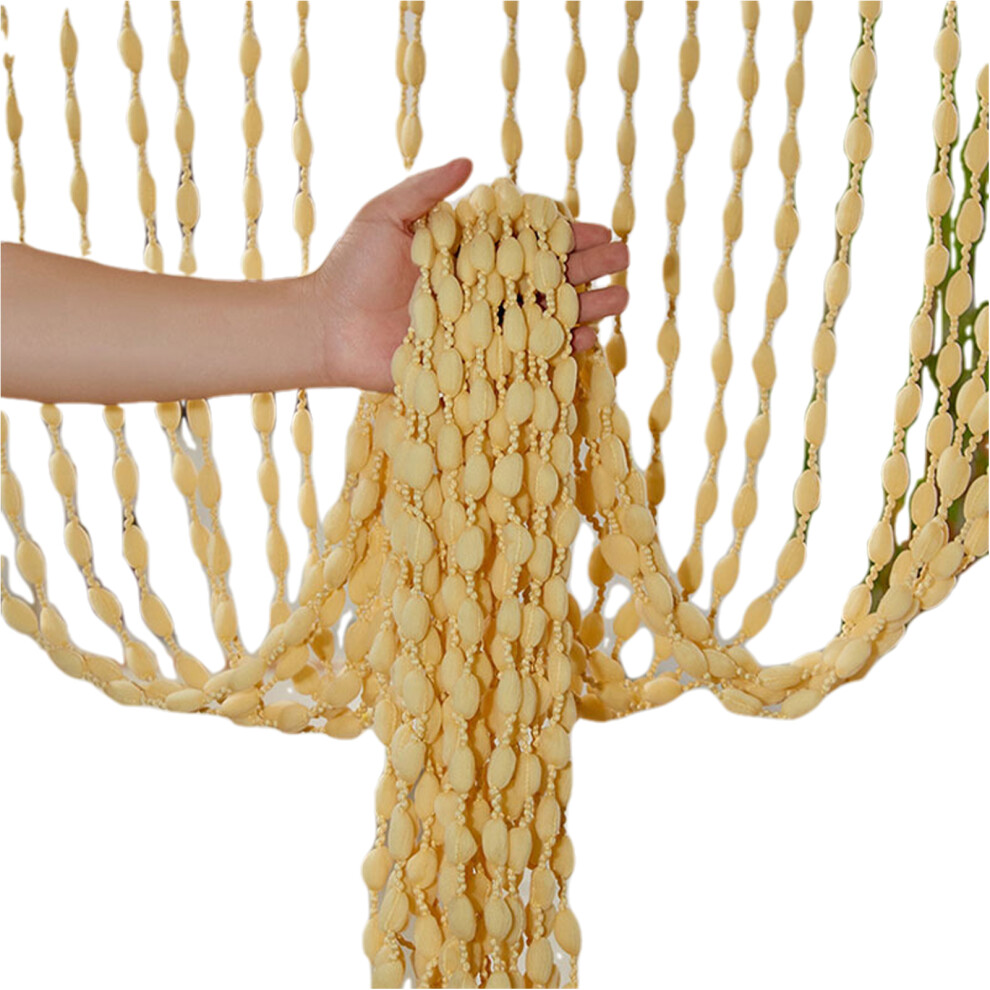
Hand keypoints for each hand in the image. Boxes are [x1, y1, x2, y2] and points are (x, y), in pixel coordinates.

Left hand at [308, 158, 629, 392]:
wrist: (326, 328)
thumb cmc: (351, 268)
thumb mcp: (386, 216)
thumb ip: (426, 190)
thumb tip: (472, 160)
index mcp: (472, 251)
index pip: (530, 240)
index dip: (567, 235)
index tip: (601, 230)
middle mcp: (485, 288)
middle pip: (549, 278)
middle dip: (590, 268)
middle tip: (624, 262)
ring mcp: (484, 327)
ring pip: (547, 318)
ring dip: (588, 309)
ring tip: (621, 300)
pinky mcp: (477, 364)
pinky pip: (526, 360)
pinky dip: (560, 352)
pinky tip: (590, 341)